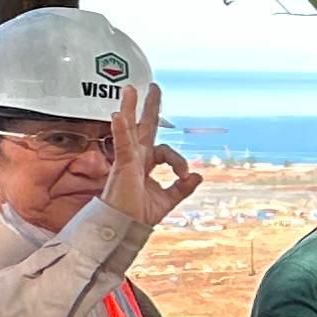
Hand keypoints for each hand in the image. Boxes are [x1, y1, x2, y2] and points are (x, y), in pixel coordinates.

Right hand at [98, 83, 204, 227]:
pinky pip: (122, 144)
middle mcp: (135, 159)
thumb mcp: (166, 200)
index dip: (179, 162)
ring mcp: (127, 160)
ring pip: (129, 129)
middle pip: (144, 127)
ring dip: (129, 108)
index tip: (186, 177)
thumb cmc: (137, 216)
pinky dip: (121, 130)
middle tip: (152, 86)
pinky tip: (119, 115)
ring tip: (130, 89)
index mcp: (145, 165)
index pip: (166, 152)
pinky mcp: (122, 166)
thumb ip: (181, 188)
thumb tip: (198, 175)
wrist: (123, 229)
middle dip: (148, 107)